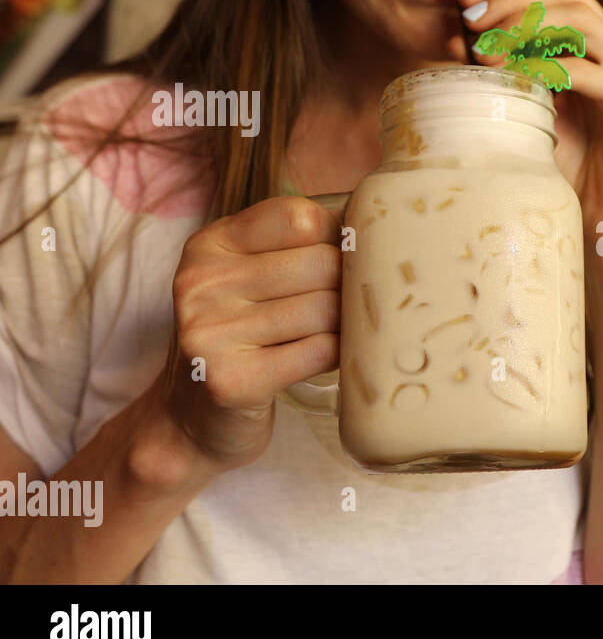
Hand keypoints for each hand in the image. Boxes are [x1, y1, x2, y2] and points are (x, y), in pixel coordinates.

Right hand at [163, 196, 341, 467]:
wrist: (190, 421)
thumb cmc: (240, 339)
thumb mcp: (249, 277)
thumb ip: (297, 245)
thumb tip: (377, 226)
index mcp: (210, 245)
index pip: (302, 218)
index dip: (337, 241)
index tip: (338, 265)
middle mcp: (201, 283)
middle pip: (322, 263)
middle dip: (346, 288)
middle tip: (340, 310)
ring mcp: (210, 332)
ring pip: (326, 309)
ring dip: (343, 326)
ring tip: (327, 336)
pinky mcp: (231, 381)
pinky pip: (321, 352)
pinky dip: (335, 356)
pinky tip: (320, 361)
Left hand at [450, 0, 602, 237]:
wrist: (601, 224)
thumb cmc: (564, 174)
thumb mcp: (527, 114)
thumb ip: (505, 76)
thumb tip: (457, 42)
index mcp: (596, 51)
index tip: (466, 5)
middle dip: (517, 2)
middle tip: (473, 23)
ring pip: (584, 23)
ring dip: (529, 29)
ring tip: (488, 52)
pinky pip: (593, 72)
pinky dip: (551, 69)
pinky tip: (517, 78)